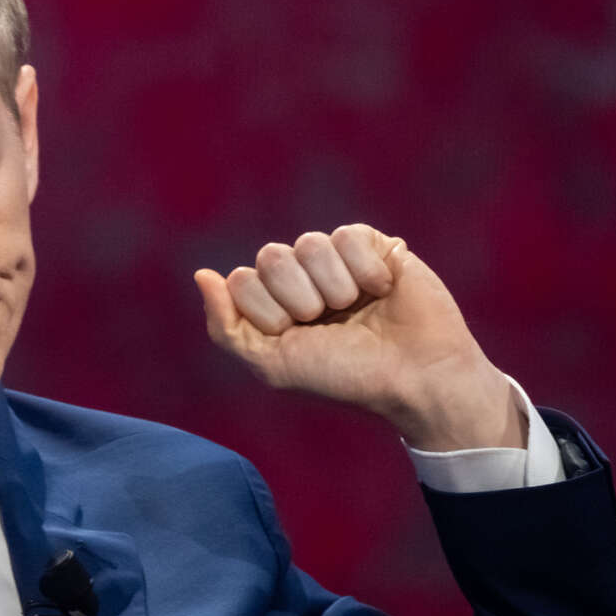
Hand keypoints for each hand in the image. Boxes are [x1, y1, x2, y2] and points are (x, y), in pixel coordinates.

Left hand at [194, 223, 525, 450]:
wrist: (414, 380)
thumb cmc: (345, 378)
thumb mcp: (273, 365)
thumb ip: (226, 327)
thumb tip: (201, 275)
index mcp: (273, 303)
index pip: (242, 280)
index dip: (269, 313)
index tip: (299, 338)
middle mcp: (301, 278)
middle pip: (271, 256)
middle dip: (300, 299)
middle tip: (329, 323)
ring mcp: (336, 260)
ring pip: (309, 244)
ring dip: (334, 288)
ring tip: (359, 309)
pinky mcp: (374, 245)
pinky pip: (347, 236)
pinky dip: (365, 271)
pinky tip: (384, 291)